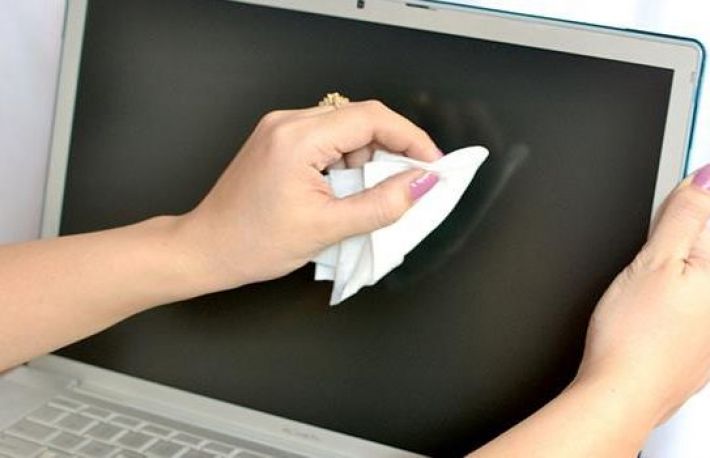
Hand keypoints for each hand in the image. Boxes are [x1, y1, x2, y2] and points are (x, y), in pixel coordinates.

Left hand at [175, 101, 441, 291]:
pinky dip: (346, 160)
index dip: (411, 139)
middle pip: (360, 118)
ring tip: (370, 195)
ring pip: (345, 128)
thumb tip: (421, 184)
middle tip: (409, 183)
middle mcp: (288, 122)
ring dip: (368, 157)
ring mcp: (280, 128)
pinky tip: (346, 189)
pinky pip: (327, 139)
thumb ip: (381, 205)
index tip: (433, 165)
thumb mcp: (327, 229)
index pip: (372, 119)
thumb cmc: (254, 244)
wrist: (206, 248)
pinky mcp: (278, 139)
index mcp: (298, 138)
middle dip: (392, 148)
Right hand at [575, 163, 709, 425]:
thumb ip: (684, 216)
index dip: (695, 203)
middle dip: (686, 235)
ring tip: (648, 285)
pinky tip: (653, 305)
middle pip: (706, 247)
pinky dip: (680, 291)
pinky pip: (697, 301)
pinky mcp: (703, 343)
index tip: (671, 212)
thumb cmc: (634, 339)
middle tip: (653, 258)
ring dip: (682, 263)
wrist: (622, 395)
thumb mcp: (654, 262)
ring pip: (700, 274)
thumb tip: (706, 177)